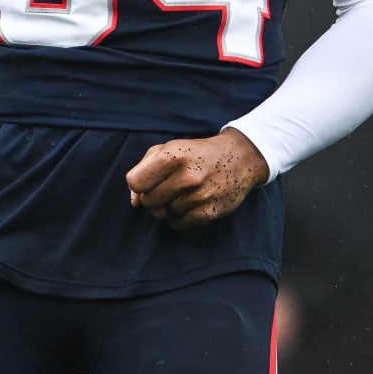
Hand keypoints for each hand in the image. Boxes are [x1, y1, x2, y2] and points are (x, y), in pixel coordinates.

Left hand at [125, 129, 269, 230]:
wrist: (238, 159)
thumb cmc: (196, 153)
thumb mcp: (169, 149)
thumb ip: (144, 169)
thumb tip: (134, 202)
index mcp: (173, 155)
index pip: (135, 182)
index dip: (139, 183)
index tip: (149, 180)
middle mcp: (186, 176)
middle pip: (147, 201)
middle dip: (152, 195)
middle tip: (167, 186)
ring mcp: (199, 196)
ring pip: (161, 214)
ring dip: (165, 207)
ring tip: (179, 194)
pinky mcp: (208, 213)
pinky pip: (177, 224)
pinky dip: (178, 217)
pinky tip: (188, 204)